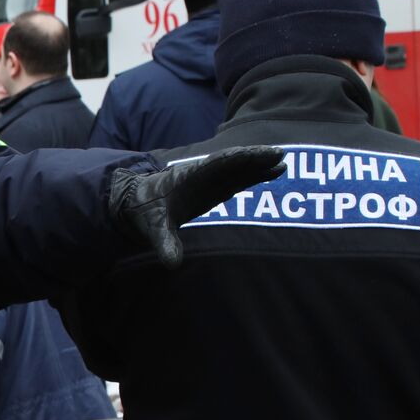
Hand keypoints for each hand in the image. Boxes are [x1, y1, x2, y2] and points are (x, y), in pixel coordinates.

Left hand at [109, 146, 286, 267]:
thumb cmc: (145, 212)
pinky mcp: (215, 188)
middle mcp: (203, 174)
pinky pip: (238, 178)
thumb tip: (172, 264)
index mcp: (188, 177)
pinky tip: (274, 172)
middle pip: (232, 163)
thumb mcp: (153, 228)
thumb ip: (164, 243)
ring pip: (238, 169)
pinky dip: (255, 175)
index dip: (236, 160)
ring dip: (259, 166)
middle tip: (278, 155)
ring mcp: (210, 180)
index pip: (216, 165)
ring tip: (282, 163)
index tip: (254, 155)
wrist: (137, 203)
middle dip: (253, 159)